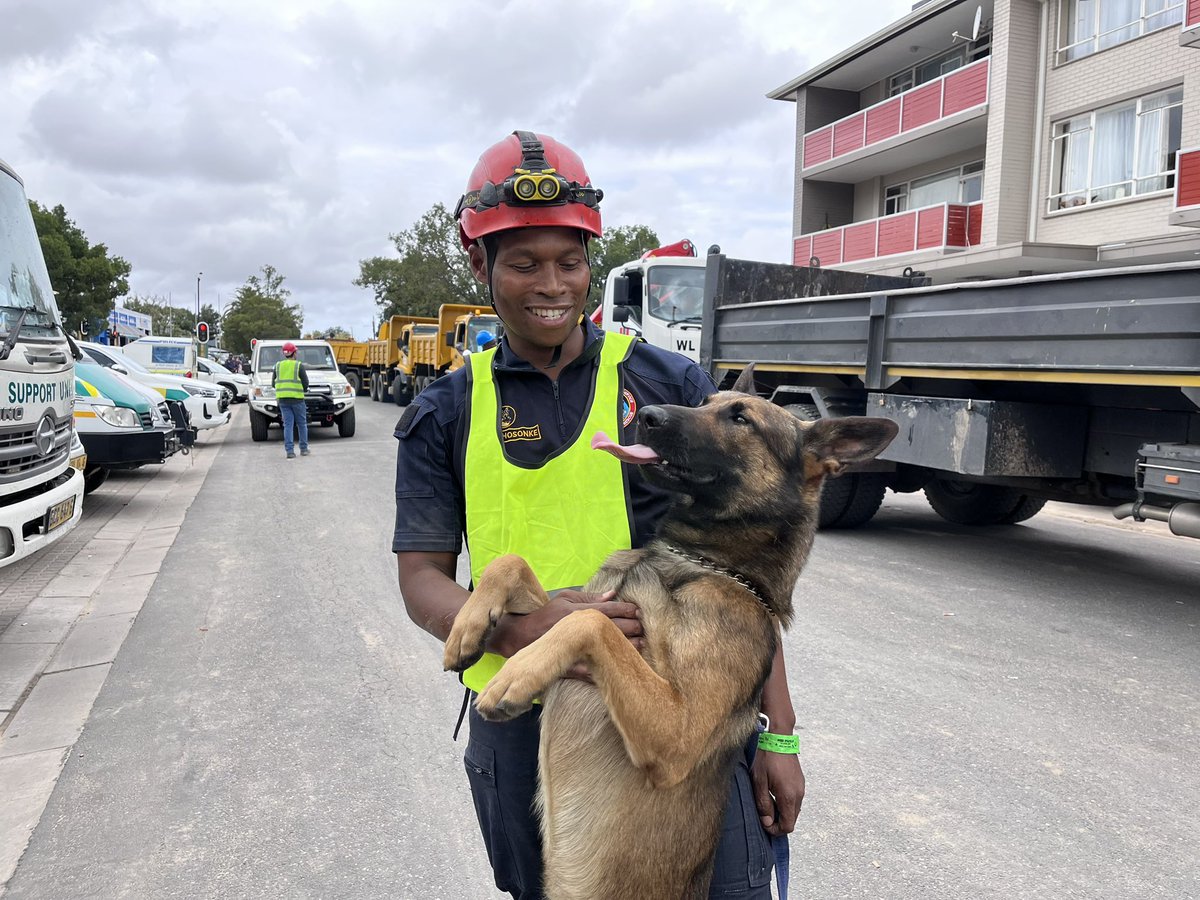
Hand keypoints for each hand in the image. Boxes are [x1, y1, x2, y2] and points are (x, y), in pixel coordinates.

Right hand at [491, 589, 643, 680]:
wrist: (519, 638)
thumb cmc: (545, 615)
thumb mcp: (565, 599)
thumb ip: (589, 597)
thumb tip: (612, 594)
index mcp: (576, 610)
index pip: (606, 608)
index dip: (625, 609)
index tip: (638, 611)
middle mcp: (575, 627)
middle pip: (610, 627)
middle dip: (631, 626)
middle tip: (644, 628)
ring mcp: (571, 647)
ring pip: (604, 648)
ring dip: (624, 646)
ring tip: (640, 645)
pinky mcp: (567, 665)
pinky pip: (589, 669)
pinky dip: (605, 667)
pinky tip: (619, 666)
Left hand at [751, 748, 804, 835]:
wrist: (779, 738)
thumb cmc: (767, 759)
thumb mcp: (759, 782)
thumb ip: (764, 804)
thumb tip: (767, 822)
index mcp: (789, 797)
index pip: (788, 826)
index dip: (775, 830)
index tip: (764, 824)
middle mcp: (799, 795)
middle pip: (792, 820)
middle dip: (778, 822)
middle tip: (764, 814)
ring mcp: (801, 788)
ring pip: (794, 810)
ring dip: (782, 812)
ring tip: (768, 802)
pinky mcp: (801, 782)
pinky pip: (795, 800)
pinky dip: (786, 803)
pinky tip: (774, 794)